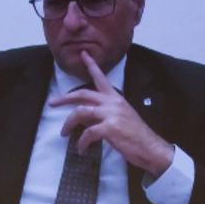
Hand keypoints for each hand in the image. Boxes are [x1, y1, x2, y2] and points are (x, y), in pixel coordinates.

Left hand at [48, 51, 173, 176]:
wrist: (151, 148)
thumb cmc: (136, 136)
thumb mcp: (120, 119)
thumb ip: (103, 114)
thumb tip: (85, 118)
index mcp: (116, 98)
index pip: (101, 78)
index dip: (91, 65)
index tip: (83, 54)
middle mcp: (113, 103)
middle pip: (83, 94)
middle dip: (65, 98)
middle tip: (53, 103)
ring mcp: (111, 114)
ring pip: (81, 112)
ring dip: (68, 124)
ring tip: (64, 133)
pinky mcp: (110, 128)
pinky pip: (87, 133)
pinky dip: (81, 143)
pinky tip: (81, 149)